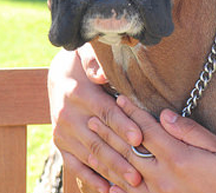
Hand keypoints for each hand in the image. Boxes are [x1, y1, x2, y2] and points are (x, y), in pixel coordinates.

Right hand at [48, 46, 143, 191]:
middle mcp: (68, 116)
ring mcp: (63, 132)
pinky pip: (74, 164)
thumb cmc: (81, 61)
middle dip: (121, 157)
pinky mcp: (61, 143)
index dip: (123, 125)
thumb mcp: (86, 52)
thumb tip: (102, 73)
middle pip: (99, 139)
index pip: (105, 112)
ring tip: (131, 183)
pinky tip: (106, 189)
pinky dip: (90, 178)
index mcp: (79, 93)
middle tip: (141, 172)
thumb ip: (95, 62)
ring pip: (90, 155)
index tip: (139, 137)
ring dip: (111, 171)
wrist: (58, 73)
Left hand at [87, 96, 215, 192]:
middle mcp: (163, 176)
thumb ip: (190, 131)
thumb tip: (165, 115)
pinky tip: (107, 186)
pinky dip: (117, 191)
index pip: (148, 129)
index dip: (133, 113)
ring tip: (94, 142)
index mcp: (177, 156)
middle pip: (130, 149)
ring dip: (108, 155)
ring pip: (126, 172)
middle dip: (111, 131)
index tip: (120, 99)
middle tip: (94, 117)